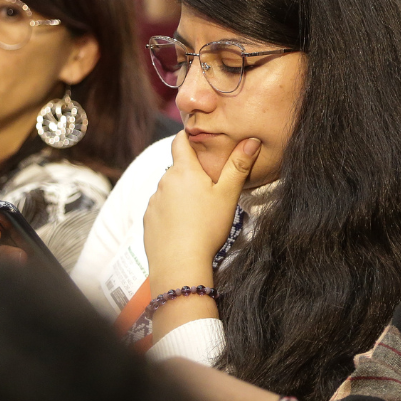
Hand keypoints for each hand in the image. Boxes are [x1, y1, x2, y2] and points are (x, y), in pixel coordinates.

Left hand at [142, 132, 259, 295]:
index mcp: (184, 170)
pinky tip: (184, 226)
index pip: (179, 141)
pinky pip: (161, 209)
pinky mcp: (148, 220)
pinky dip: (171, 212)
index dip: (188, 136)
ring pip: (169, 190)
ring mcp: (153, 201)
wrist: (179, 263)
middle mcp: (164, 181)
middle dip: (191, 172)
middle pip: (177, 168)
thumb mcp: (228, 195)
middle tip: (210, 185)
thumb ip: (239, 166)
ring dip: (181, 194)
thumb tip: (252, 140)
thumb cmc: (207, 227)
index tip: (197, 139)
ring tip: (198, 211)